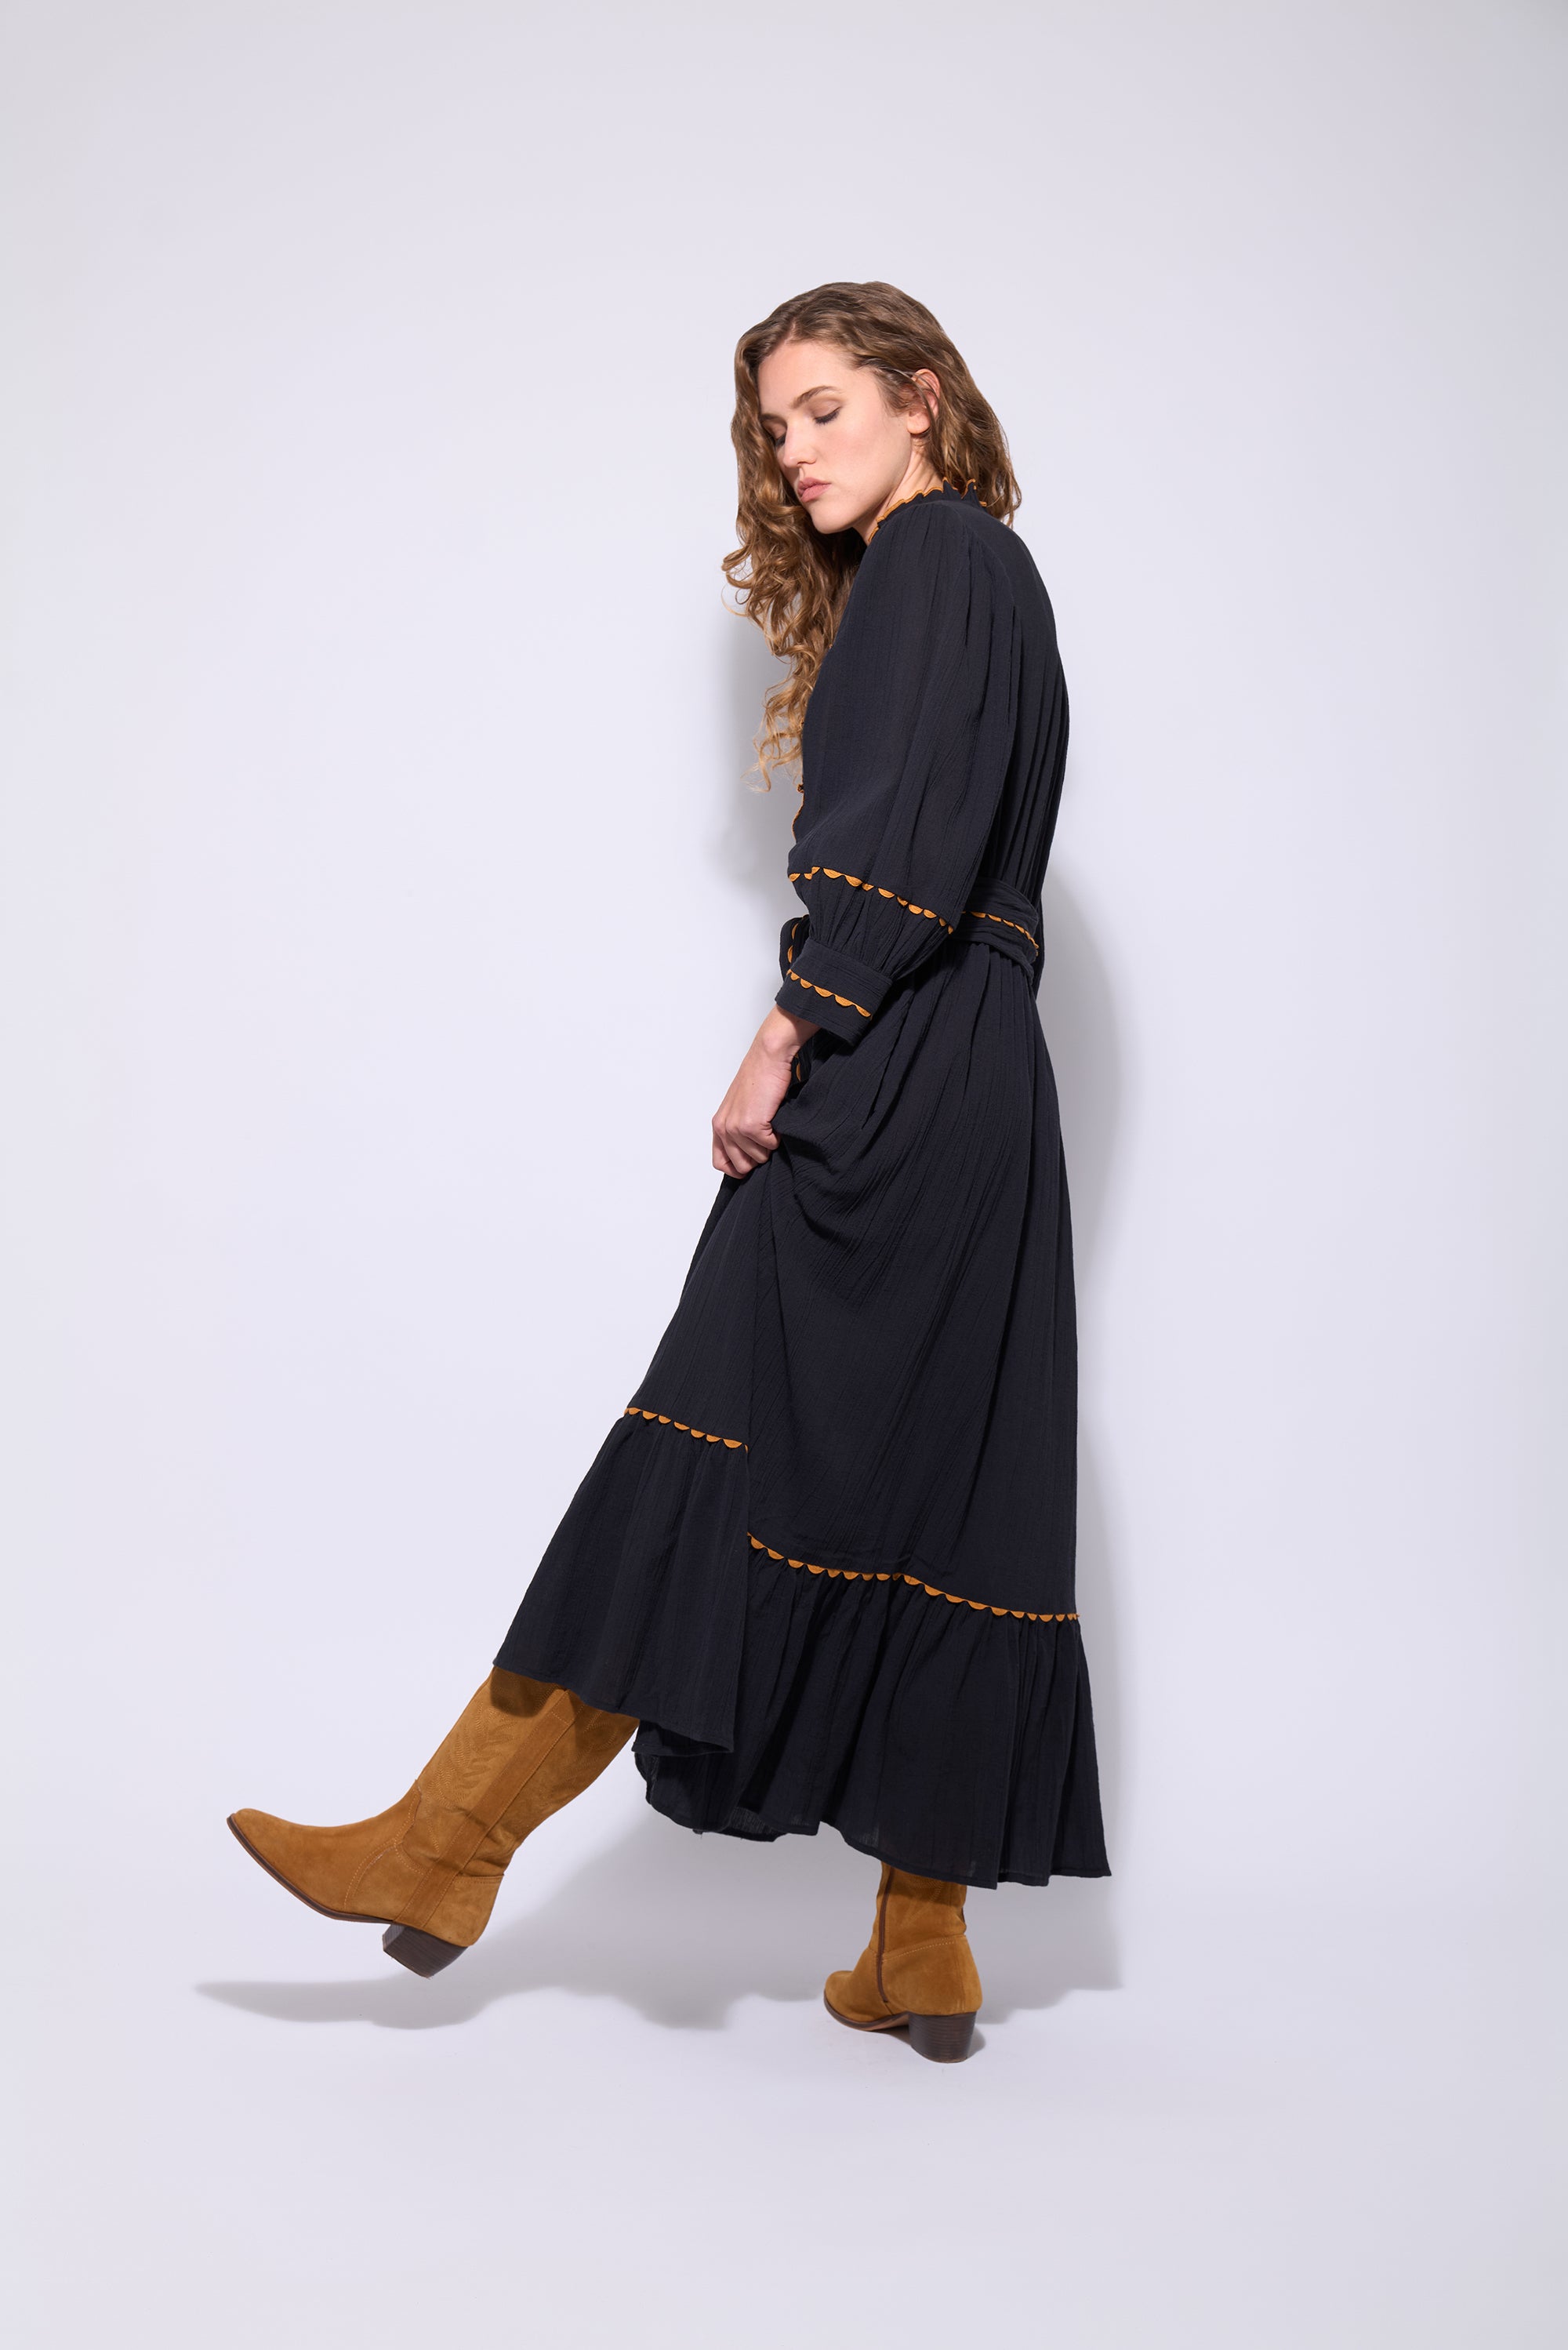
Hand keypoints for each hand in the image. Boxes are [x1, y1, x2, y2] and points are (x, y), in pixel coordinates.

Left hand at [712, 1007, 818, 1176]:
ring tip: (771, 1124)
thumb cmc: (759, 1078)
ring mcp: (736, 1128)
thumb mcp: (741, 1108)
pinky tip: (776, 1119)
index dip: (737, 1168)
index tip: (751, 1162)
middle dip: (758, 1158)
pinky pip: (770, 1146)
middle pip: (741, 1166)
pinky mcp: (752, 1125)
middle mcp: (724, 1128)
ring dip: (769, 1145)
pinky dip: (778, 1137)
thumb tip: (750, 1156)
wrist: (768, 1058)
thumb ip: (738, 1131)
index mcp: (719, 1125)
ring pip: (758, 1157)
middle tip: (767, 1139)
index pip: (720, 1162)